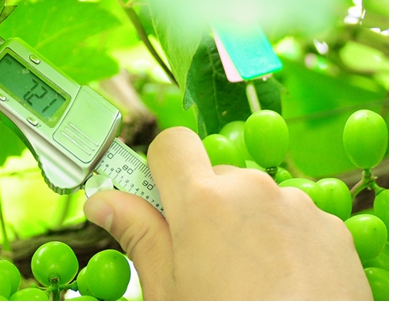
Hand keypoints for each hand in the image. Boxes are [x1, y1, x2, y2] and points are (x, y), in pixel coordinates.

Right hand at [84, 126, 370, 299]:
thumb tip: (101, 201)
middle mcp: (253, 190)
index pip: (172, 144)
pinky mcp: (333, 230)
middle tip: (202, 259)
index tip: (158, 200)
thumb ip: (137, 235)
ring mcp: (298, 208)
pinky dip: (284, 242)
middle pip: (215, 177)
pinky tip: (283, 284)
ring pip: (256, 199)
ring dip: (246, 224)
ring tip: (249, 279)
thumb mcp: (167, 291)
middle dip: (205, 207)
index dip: (160, 168)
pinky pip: (294, 220)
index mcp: (203, 201)